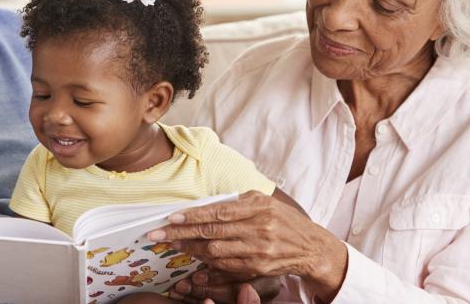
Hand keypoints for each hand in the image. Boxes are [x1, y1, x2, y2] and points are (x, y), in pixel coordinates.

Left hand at [148, 190, 346, 300]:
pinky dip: (207, 263)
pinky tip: (194, 257)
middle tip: (158, 236)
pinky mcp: (258, 268)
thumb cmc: (283, 220)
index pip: (218, 212)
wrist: (311, 247)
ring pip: (215, 253)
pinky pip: (226, 267)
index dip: (192, 216)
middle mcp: (258, 230)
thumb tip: (206, 204)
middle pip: (212, 234)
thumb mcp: (263, 201)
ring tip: (173, 245)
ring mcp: (258, 252)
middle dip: (181, 234)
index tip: (170, 217)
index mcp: (258, 208)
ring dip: (190, 249)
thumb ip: (237, 202)